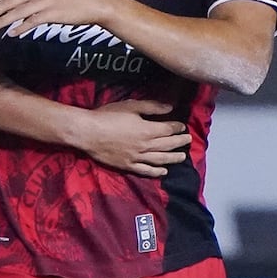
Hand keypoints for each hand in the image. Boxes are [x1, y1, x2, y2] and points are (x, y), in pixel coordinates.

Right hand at [76, 100, 190, 177]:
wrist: (88, 132)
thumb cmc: (108, 116)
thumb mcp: (131, 106)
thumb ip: (151, 107)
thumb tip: (169, 107)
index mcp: (147, 129)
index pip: (168, 129)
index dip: (177, 127)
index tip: (183, 127)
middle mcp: (145, 145)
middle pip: (167, 145)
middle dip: (180, 142)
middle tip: (188, 140)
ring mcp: (137, 157)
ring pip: (160, 159)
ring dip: (173, 158)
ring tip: (183, 157)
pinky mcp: (128, 165)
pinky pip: (146, 170)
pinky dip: (157, 171)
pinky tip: (164, 171)